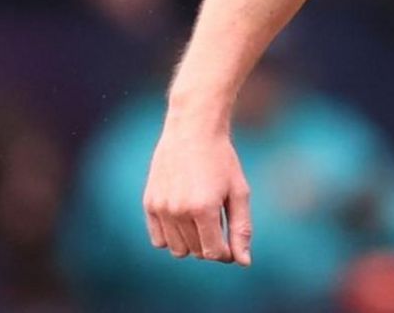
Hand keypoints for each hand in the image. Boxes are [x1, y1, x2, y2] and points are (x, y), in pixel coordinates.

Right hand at [144, 119, 253, 265]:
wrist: (192, 131)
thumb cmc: (222, 161)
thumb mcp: (239, 192)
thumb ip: (241, 229)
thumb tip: (244, 262)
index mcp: (204, 209)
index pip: (213, 252)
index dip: (226, 252)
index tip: (231, 242)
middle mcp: (178, 211)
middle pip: (196, 251)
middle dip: (211, 244)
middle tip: (219, 220)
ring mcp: (160, 208)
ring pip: (177, 249)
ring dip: (192, 242)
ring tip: (203, 217)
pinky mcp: (149, 204)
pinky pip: (159, 240)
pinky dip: (173, 236)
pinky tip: (185, 218)